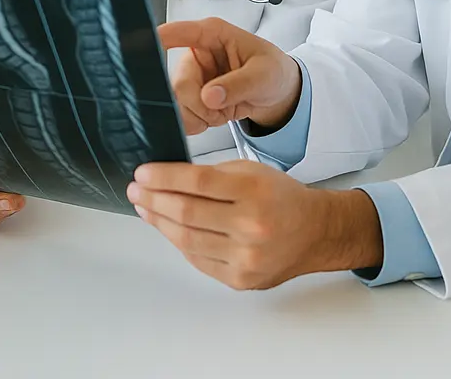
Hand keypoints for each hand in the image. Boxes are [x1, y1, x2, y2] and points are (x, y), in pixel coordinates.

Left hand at [127, 160, 382, 288]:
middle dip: (153, 200)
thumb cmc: (280, 196)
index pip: (197, 182)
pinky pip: (198, 259)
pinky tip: (166, 228)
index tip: (142, 173)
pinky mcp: (240, 279)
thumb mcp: (250, 171)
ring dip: (159, 222)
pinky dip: (178, 242)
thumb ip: (211, 175)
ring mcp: (245, 257)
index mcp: (253, 191)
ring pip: (187, 240)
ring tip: (144, 208)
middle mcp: (250, 226)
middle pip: (187, 213)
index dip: (164, 177)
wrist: (315, 233)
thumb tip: (166, 179)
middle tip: (135, 190)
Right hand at [158, 18, 302, 131]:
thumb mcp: (264, 75)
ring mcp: (192, 76)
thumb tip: (210, 96)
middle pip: (179, 84)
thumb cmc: (272, 71)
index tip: (141, 52)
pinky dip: (198, 123)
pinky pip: (181, 115)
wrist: (277, 93)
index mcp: (211, 34)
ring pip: (177, 103)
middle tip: (221, 108)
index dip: (156, 42)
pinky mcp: (191, 96)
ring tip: (224, 111)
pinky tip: (216, 117)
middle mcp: (196, 54)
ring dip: (200, 116)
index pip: (176, 32)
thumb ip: (239, 84)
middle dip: (199, 104)